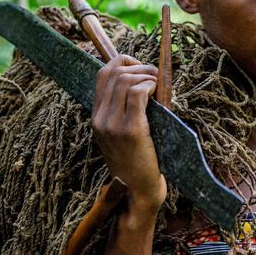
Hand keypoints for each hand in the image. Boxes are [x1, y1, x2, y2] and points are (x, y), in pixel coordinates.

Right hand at [92, 55, 166, 212]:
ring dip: (148, 74)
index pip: (102, 74)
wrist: (138, 192)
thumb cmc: (138, 163)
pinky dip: (151, 85)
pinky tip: (159, 92)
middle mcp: (100, 118)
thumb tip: (143, 82)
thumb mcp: (122, 135)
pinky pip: (138, 92)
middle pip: (115, 72)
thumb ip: (125, 111)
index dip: (123, 61)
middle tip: (156, 75)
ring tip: (159, 84)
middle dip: (140, 65)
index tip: (141, 67)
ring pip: (126, 79)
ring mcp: (112, 124)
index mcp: (96, 117)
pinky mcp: (130, 130)